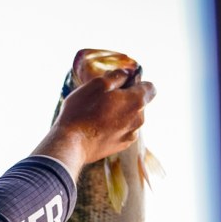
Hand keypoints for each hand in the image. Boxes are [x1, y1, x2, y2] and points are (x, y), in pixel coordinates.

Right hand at [32, 68, 155, 179]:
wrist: (70, 144)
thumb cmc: (82, 112)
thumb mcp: (97, 84)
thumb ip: (116, 76)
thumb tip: (126, 74)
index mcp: (136, 101)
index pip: (150, 87)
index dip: (137, 82)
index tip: (121, 84)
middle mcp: (139, 119)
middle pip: (138, 103)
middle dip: (125, 98)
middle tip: (102, 99)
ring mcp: (130, 135)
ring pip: (129, 117)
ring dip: (119, 113)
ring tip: (97, 115)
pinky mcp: (120, 146)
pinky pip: (122, 131)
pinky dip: (114, 127)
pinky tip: (97, 128)